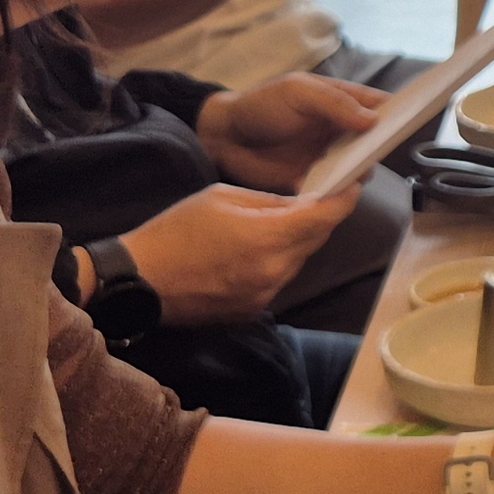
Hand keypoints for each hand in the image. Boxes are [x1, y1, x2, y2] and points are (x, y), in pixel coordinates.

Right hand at [122, 183, 362, 321]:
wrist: (139, 282)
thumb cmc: (175, 232)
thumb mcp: (222, 198)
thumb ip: (268, 201)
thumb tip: (300, 202)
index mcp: (269, 237)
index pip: (327, 217)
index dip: (346, 198)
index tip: (354, 183)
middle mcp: (276, 271)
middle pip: (316, 239)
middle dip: (318, 217)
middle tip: (314, 197)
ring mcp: (266, 295)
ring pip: (298, 260)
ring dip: (295, 241)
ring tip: (271, 224)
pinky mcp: (254, 310)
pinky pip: (279, 280)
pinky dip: (276, 263)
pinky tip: (251, 252)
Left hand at [196, 72, 387, 190]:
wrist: (225, 137)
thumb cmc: (262, 106)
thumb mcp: (297, 93)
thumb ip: (334, 103)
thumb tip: (373, 120)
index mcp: (341, 102)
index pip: (379, 105)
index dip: (399, 111)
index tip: (415, 119)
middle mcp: (342, 131)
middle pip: (375, 140)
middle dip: (382, 146)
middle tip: (378, 152)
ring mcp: (331, 157)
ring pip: (360, 167)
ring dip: (360, 171)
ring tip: (352, 173)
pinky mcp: (316, 181)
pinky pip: (337, 189)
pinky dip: (340, 191)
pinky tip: (335, 191)